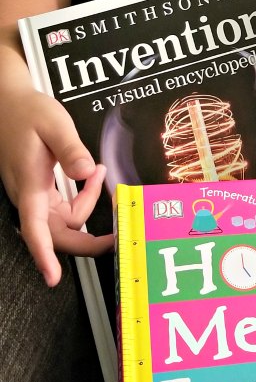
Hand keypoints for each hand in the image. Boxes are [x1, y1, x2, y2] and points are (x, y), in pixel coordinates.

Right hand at [1, 89, 113, 285]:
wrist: (10, 104)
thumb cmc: (28, 113)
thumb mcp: (55, 125)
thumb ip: (71, 149)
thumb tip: (87, 171)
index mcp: (29, 185)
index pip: (35, 228)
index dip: (43, 254)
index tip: (53, 277)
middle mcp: (29, 197)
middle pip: (56, 234)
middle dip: (87, 241)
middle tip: (117, 237)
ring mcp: (34, 196)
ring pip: (64, 221)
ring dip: (88, 207)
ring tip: (102, 176)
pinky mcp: (40, 191)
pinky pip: (64, 207)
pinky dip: (83, 197)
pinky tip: (93, 175)